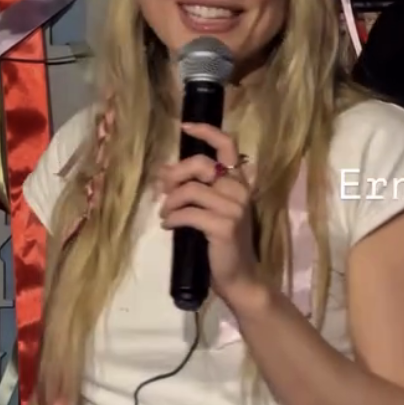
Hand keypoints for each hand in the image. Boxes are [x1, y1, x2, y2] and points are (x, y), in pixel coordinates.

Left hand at [158, 123, 262, 306]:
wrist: (240, 277)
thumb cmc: (224, 245)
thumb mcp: (213, 210)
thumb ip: (197, 189)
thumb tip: (164, 171)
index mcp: (240, 183)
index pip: (228, 146)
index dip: (206, 131)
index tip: (185, 127)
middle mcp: (240, 191)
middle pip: (200, 164)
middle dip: (175, 174)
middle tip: (162, 189)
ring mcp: (234, 208)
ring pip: (190, 190)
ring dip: (170, 202)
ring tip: (165, 214)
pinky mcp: (224, 226)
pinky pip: (188, 213)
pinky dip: (173, 218)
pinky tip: (169, 226)